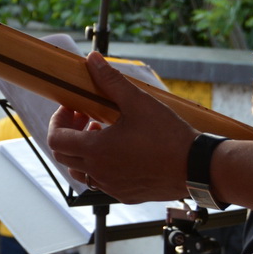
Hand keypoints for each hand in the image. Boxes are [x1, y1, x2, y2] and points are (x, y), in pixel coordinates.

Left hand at [46, 52, 195, 203]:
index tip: (74, 108)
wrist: (196, 168)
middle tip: (86, 116)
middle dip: (69, 133)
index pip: (55, 139)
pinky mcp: (125, 194)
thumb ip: (111, 81)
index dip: (59, 120)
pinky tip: (120, 150)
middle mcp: (99, 173)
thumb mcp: (138, 103)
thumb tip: (92, 59)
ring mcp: (111, 187)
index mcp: (96, 151)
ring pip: (80, 171)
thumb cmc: (169, 137)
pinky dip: (100, 165)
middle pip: (63, 156)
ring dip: (83, 151)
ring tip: (102, 132)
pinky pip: (100, 182)